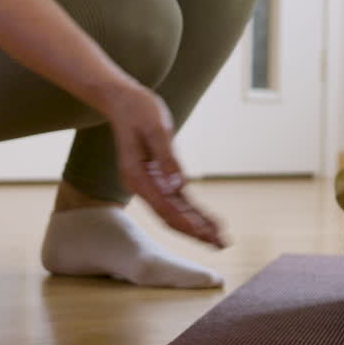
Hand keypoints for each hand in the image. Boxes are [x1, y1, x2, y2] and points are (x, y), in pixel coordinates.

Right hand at [108, 83, 225, 248]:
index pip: (164, 207)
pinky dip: (193, 211)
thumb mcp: (156, 129)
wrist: (123, 100)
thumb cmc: (139, 110)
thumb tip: (179, 185)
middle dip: (196, 232)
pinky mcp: (158, 177)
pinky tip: (208, 221)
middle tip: (221, 244)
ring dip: (197, 226)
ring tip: (220, 239)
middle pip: (170, 216)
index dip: (186, 222)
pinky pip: (177, 199)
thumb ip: (167, 158)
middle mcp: (142, 185)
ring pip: (175, 211)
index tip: (204, 234)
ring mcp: (149, 183)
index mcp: (137, 177)